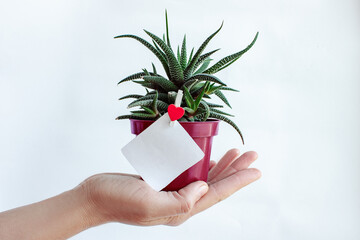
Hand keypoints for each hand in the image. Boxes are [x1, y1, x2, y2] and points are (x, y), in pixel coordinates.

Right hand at [80, 149, 260, 225]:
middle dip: (235, 170)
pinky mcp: (163, 182)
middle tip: (252, 154)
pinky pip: (189, 173)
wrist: (93, 197)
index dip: (238, 181)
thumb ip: (180, 201)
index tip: (256, 169)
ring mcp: (172, 192)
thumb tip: (204, 189)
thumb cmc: (116, 200)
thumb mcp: (148, 204)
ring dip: (222, 166)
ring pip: (205, 178)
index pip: (216, 194)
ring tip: (237, 153)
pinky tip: (209, 158)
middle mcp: (180, 202)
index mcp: (180, 209)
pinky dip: (202, 165)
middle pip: (215, 185)